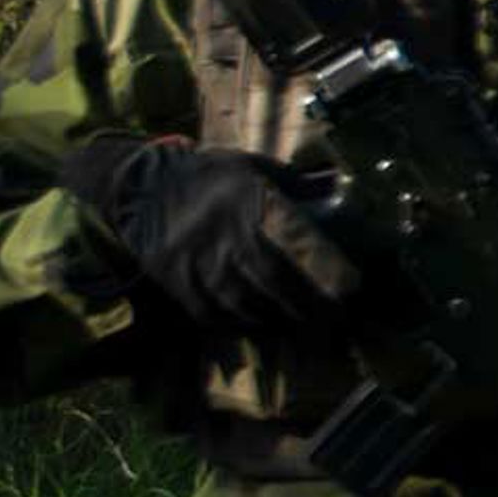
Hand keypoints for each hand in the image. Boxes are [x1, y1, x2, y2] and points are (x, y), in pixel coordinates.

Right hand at [65, 136, 361, 337]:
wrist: (143, 191)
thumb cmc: (211, 178)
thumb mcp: (253, 168)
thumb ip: (295, 184)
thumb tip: (337, 189)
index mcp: (248, 202)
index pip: (295, 242)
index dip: (326, 269)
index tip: (353, 287)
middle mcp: (224, 235)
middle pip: (275, 281)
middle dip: (310, 306)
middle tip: (338, 319)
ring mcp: (198, 263)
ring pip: (248, 304)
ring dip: (282, 320)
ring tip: (309, 328)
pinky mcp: (179, 285)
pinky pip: (217, 316)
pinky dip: (246, 325)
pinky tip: (266, 324)